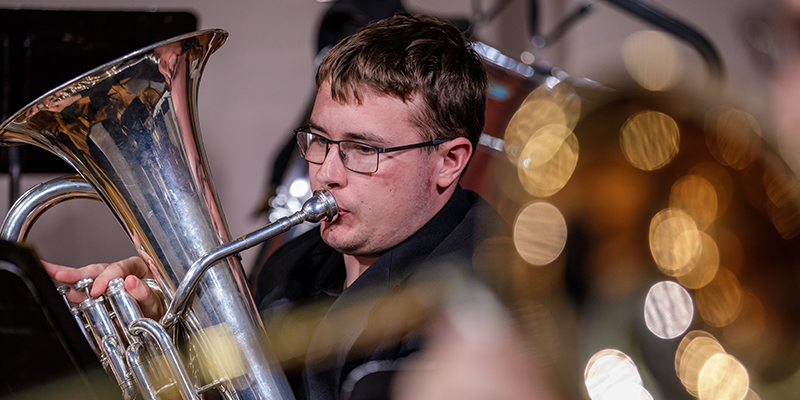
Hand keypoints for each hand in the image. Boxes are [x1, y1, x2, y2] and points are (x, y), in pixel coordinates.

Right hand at [43, 256, 164, 318]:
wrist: (156, 321)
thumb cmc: (158, 307)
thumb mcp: (156, 302)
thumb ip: (145, 293)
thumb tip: (132, 282)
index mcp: (137, 269)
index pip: (120, 268)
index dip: (107, 278)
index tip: (98, 290)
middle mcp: (121, 273)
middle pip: (98, 269)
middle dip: (79, 273)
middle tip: (62, 275)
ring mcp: (108, 283)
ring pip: (87, 276)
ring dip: (68, 276)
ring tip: (50, 272)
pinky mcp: (100, 295)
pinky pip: (84, 290)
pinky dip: (69, 287)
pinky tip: (55, 282)